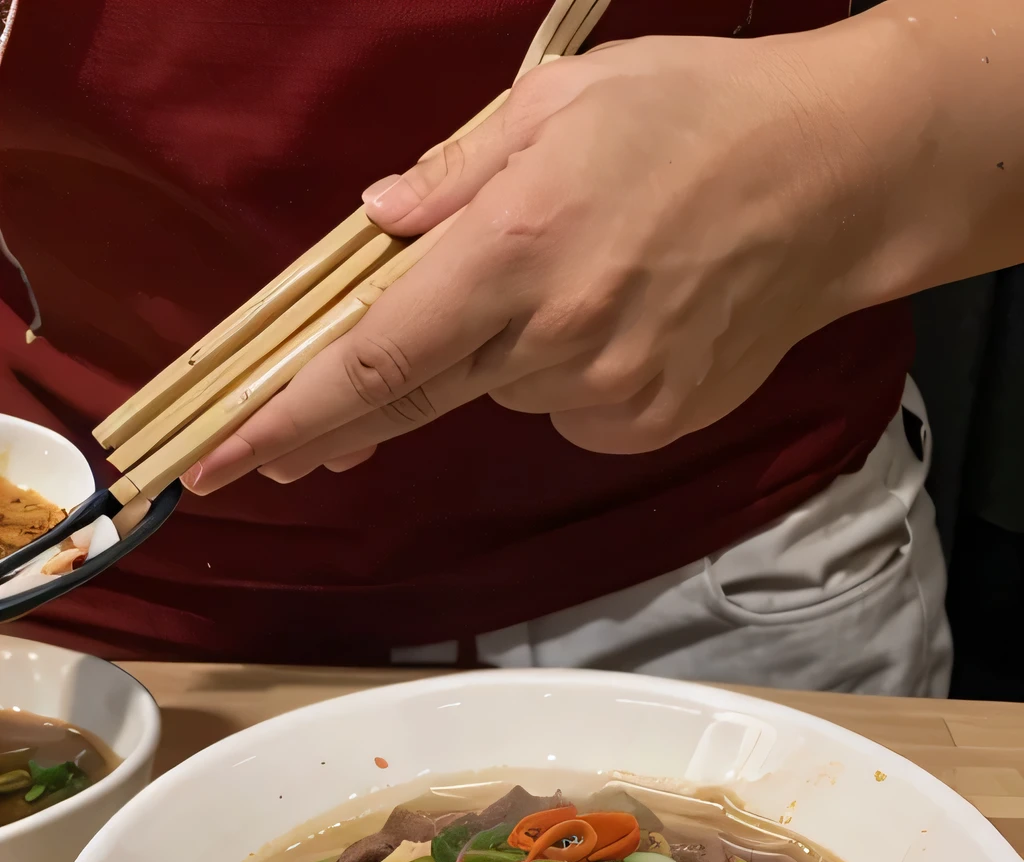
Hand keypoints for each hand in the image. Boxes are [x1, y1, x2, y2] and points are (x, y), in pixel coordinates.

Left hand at [182, 25, 913, 494]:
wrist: (835, 181)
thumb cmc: (695, 116)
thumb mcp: (560, 103)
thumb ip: (456, 175)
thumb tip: (377, 230)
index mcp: (516, 247)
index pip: (377, 358)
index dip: (290, 414)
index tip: (224, 458)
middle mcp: (554, 338)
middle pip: (415, 400)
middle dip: (336, 427)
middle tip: (277, 451)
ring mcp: (606, 395)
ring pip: (499, 392)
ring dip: (491, 355)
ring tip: (572, 275)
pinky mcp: (647, 426)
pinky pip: (563, 413)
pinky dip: (558, 376)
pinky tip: (617, 318)